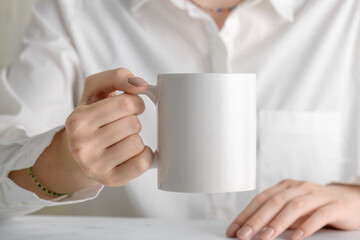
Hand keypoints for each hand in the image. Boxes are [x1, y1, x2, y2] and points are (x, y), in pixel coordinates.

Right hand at [64, 68, 152, 186]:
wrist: (76, 154)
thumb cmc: (91, 118)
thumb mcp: (95, 91)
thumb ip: (116, 77)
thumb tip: (141, 84)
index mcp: (78, 120)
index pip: (126, 103)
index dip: (135, 102)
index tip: (129, 107)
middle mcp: (82, 145)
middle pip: (133, 124)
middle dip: (133, 121)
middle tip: (121, 125)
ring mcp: (95, 166)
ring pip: (138, 143)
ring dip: (136, 138)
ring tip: (121, 140)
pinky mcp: (110, 180)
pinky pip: (142, 163)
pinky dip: (144, 155)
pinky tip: (131, 153)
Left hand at [226, 179, 359, 239]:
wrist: (350, 199)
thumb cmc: (316, 206)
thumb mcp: (293, 209)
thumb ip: (277, 216)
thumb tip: (252, 230)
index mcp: (285, 186)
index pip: (261, 199)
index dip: (246, 214)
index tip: (233, 229)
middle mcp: (299, 187)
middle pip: (274, 202)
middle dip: (256, 219)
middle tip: (243, 235)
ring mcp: (317, 195)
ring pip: (294, 206)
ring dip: (278, 223)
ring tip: (265, 237)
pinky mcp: (334, 206)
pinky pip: (319, 215)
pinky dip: (306, 226)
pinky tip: (296, 237)